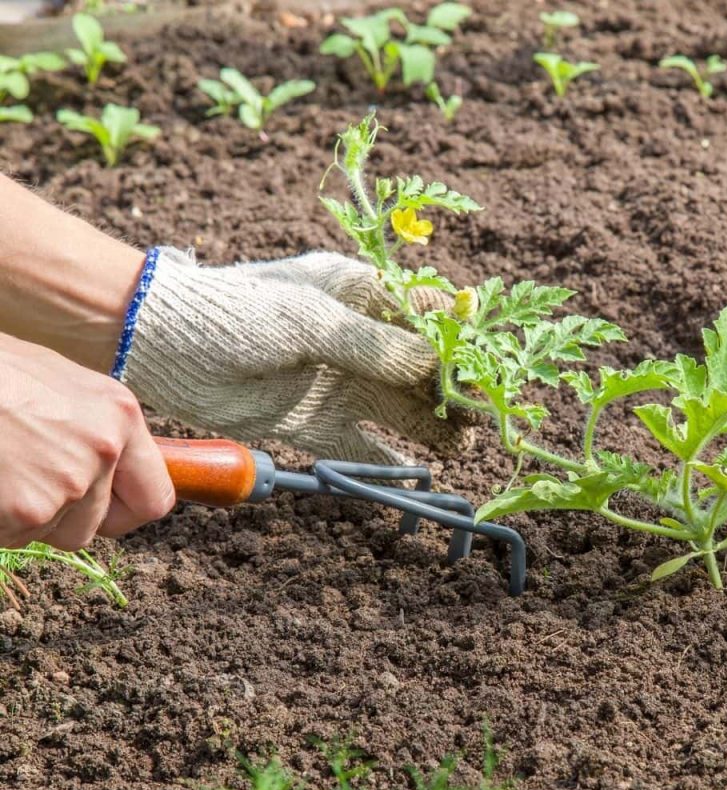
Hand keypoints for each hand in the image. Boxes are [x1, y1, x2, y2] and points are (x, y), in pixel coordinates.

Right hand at [0, 334, 175, 548]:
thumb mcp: (61, 383)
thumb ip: (96, 428)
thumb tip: (111, 465)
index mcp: (119, 416)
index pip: (155, 499)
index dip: (124, 511)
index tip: (104, 508)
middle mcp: (102, 453)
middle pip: (92, 526)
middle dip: (62, 515)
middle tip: (26, 478)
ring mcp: (63, 487)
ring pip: (50, 533)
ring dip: (25, 516)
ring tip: (4, 469)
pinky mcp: (24, 512)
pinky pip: (13, 537)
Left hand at [116, 248, 459, 463]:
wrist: (159, 346)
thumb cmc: (234, 313)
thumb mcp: (310, 321)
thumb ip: (374, 347)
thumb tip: (434, 369)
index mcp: (362, 295)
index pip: (429, 317)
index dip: (460, 342)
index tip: (484, 369)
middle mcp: (359, 340)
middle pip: (424, 369)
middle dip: (454, 392)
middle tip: (480, 418)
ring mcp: (339, 383)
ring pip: (402, 409)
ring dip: (433, 427)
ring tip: (461, 447)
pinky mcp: (315, 423)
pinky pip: (364, 445)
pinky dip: (389, 462)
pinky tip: (420, 474)